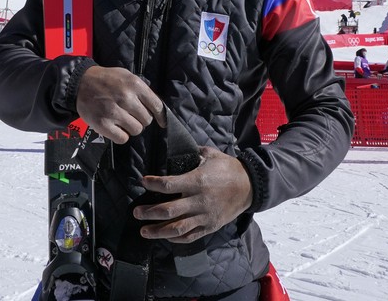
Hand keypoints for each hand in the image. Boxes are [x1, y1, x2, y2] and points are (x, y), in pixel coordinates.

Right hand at [75, 65, 166, 143]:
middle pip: (147, 120)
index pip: (157, 106)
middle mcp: (126, 98)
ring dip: (131, 127)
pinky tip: (115, 127)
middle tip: (131, 115)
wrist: (81, 82)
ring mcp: (113, 112)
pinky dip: (120, 135)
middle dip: (141, 119)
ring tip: (122, 120)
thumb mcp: (128, 76)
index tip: (161, 121)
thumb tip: (158, 109)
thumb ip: (143, 90)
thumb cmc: (107, 79)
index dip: (160, 116)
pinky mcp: (102, 124)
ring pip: (136, 130)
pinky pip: (122, 138)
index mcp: (135, 85)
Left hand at [133, 146, 252, 243]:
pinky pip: (189, 236)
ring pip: (176, 228)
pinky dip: (175, 238)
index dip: (153, 183)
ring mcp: (204, 216)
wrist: (250, 186)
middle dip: (148, 212)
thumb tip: (177, 149)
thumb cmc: (229, 168)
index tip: (143, 181)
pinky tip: (164, 236)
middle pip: (168, 210)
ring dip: (157, 231)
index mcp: (198, 181)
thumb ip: (193, 152)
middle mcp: (199, 200)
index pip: (169, 185)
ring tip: (144, 231)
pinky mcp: (210, 226)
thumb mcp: (211, 155)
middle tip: (136, 212)